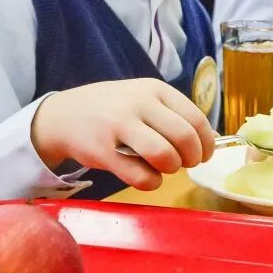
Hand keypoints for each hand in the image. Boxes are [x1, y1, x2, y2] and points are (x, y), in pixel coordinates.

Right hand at [31, 79, 213, 190]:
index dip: (206, 143)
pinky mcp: (102, 151)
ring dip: (171, 169)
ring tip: (163, 168)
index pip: (196, 118)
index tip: (203, 155)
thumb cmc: (111, 109)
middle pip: (185, 138)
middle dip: (192, 158)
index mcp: (154, 89)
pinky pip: (141, 176)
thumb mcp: (142, 98)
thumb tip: (211, 139)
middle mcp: (139, 103)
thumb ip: (172, 114)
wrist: (61, 115)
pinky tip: (147, 177)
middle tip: (184, 164)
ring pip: (165, 156)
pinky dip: (151, 182)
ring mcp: (119, 126)